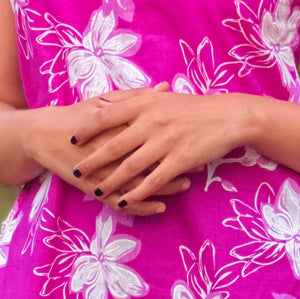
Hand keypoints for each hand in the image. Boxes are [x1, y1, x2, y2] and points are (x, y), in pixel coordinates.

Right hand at [30, 85, 191, 217]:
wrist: (43, 135)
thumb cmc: (79, 114)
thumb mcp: (105, 101)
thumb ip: (135, 96)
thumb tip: (165, 87)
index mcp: (116, 125)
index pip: (152, 132)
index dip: (176, 136)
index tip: (196, 136)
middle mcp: (109, 149)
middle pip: (149, 158)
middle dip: (176, 162)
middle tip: (199, 163)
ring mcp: (101, 171)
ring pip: (138, 183)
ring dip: (164, 187)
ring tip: (185, 184)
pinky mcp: (92, 187)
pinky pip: (120, 202)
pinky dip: (141, 206)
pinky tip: (159, 207)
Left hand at [71, 88, 252, 210]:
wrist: (227, 116)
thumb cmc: (192, 107)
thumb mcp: (160, 98)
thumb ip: (132, 101)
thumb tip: (101, 106)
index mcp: (145, 104)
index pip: (107, 116)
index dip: (87, 129)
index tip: (72, 140)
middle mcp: (152, 122)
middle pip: (114, 144)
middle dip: (92, 160)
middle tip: (76, 170)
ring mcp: (166, 142)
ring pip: (130, 166)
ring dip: (111, 181)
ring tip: (96, 190)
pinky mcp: (180, 160)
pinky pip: (153, 180)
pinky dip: (136, 192)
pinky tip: (124, 200)